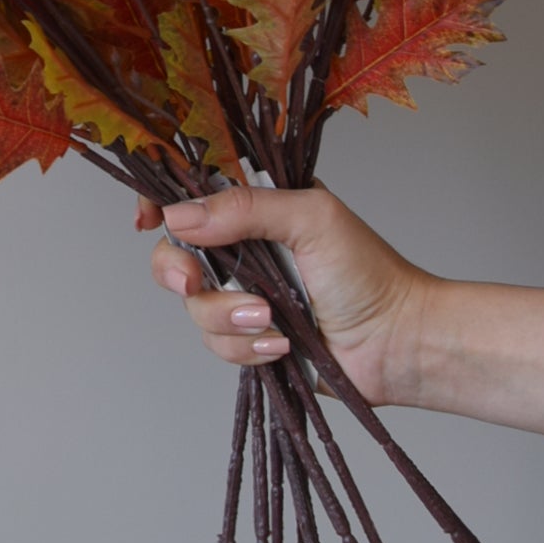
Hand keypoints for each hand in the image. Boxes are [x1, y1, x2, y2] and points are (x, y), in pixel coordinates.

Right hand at [136, 183, 432, 407]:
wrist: (396, 343)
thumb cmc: (369, 273)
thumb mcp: (311, 219)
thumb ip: (245, 209)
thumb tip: (178, 216)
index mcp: (259, 208)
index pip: (193, 196)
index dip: (161, 205)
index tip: (147, 220)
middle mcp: (245, 250)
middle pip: (176, 254)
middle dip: (178, 271)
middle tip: (195, 282)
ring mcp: (245, 296)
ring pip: (194, 307)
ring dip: (228, 317)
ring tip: (272, 321)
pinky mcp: (250, 339)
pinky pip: (217, 344)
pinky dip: (245, 347)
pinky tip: (281, 346)